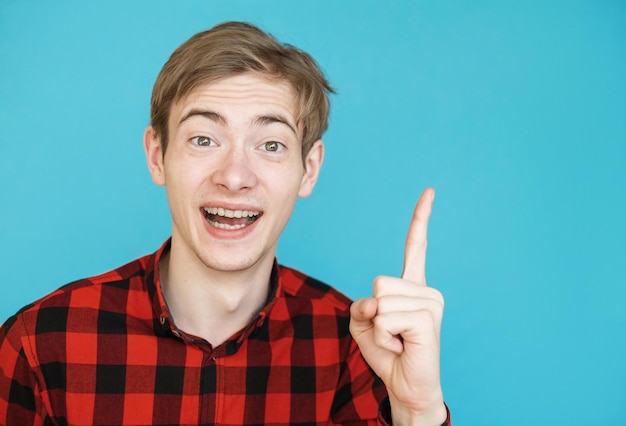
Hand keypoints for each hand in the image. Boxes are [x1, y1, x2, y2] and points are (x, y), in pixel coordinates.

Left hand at [350, 188, 445, 424]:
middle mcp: (426, 290)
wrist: (406, 386)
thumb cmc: (387, 354)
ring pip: (381, 300)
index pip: (416, 246)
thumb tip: (376, 302)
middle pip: (379, 281)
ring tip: (396, 341)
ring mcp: (431, 303)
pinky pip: (386, 318)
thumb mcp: (363, 323)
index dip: (420, 219)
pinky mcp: (428, 319)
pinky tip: (401, 346)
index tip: (429, 192)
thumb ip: (363, 304)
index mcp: (412, 286)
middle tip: (390, 334)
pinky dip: (384, 337)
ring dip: (378, 328)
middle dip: (373, 312)